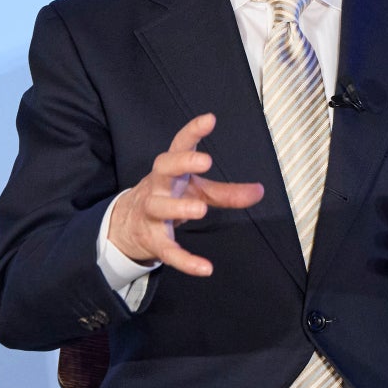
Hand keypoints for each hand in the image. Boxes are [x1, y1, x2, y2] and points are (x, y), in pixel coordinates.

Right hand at [108, 113, 264, 276]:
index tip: (210, 119)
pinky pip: (168, 251)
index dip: (192, 132)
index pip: (178, 145)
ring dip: (178, 208)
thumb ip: (227, 192)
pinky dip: (185, 261)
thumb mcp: (198, 191)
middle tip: (204, 160)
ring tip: (200, 209)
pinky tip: (205, 268)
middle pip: (162, 168)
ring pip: (158, 207)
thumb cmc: (169, 197)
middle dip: (181, 162)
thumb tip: (260, 191)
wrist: (128, 225)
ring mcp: (151, 213)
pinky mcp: (152, 240)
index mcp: (171, 170)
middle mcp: (158, 186)